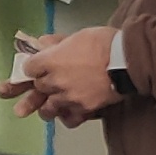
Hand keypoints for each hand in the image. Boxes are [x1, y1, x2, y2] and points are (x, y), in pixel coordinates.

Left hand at [2, 27, 117, 124]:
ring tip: (54, 102)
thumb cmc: (105, 44)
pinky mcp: (82, 109)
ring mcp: (68, 97)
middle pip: (38, 87)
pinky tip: (69, 111)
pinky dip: (67, 116)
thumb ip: (57, 42)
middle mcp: (55, 81)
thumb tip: (43, 43)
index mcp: (51, 60)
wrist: (127, 60)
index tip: (37, 67)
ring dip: (49, 105)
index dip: (34, 67)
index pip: (28, 68)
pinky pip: (67, 119)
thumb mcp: (78, 35)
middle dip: (43, 84)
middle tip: (51, 82)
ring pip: (47, 108)